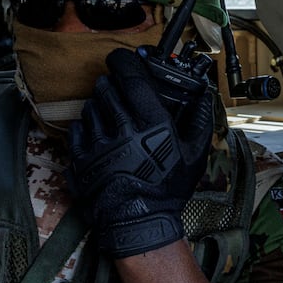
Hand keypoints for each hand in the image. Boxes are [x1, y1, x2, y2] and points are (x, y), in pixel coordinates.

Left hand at [69, 47, 214, 258]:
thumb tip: (206, 96)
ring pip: (90, 106)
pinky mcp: (80, 157)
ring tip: (109, 115)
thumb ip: (200, 121)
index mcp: (151, 123)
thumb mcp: (194, 155)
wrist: (138, 222)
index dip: (124, 62)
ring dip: (98, 105)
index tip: (122, 60)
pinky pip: (76, 128)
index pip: (131, 77)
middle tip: (118, 89)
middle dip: (112, 84)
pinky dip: (85, 126)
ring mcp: (98, 143)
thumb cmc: (167, 189)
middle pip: (107, 88)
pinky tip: (96, 133)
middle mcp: (123, 128)